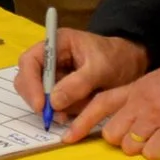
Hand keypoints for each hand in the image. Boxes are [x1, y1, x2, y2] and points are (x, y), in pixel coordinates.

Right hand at [15, 27, 146, 120]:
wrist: (132, 66)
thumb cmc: (117, 59)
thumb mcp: (100, 69)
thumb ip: (77, 83)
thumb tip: (53, 101)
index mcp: (56, 44)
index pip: (29, 61)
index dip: (30, 83)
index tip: (41, 105)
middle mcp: (50, 59)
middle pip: (27, 80)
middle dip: (41, 100)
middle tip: (57, 116)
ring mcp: (54, 76)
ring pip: (41, 97)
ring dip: (58, 108)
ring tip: (82, 106)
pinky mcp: (61, 91)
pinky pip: (55, 106)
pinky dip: (66, 112)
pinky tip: (83, 109)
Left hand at [65, 56, 159, 158]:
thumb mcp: (152, 81)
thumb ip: (137, 99)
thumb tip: (129, 123)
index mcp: (133, 90)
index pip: (99, 105)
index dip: (81, 122)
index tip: (68, 137)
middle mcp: (138, 105)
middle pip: (112, 135)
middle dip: (122, 139)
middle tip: (140, 134)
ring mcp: (154, 119)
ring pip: (130, 147)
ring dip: (142, 147)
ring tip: (159, 137)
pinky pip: (152, 154)